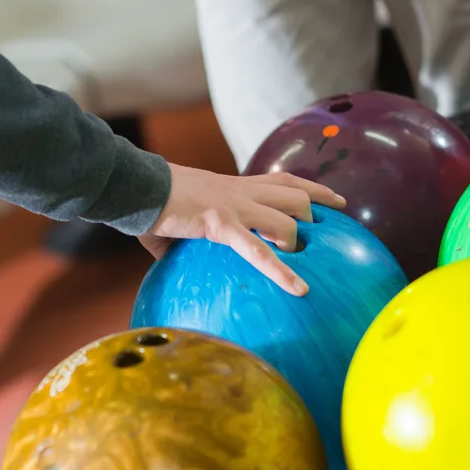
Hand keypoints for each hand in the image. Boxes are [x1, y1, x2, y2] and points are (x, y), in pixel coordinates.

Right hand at [139, 164, 345, 295]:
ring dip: (296, 243)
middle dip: (318, 211)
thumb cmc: (150, 202)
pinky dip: (280, 270)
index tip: (336, 200)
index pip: (283, 181)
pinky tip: (298, 289)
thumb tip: (173, 260)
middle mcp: (240, 191)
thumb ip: (187, 238)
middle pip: (294, 193)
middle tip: (332, 232)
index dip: (313, 189)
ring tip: (299, 265)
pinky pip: (257, 250)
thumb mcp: (180, 217)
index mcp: (234, 186)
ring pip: (285, 219)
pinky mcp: (220, 223)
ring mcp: (234, 205)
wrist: (133, 186)